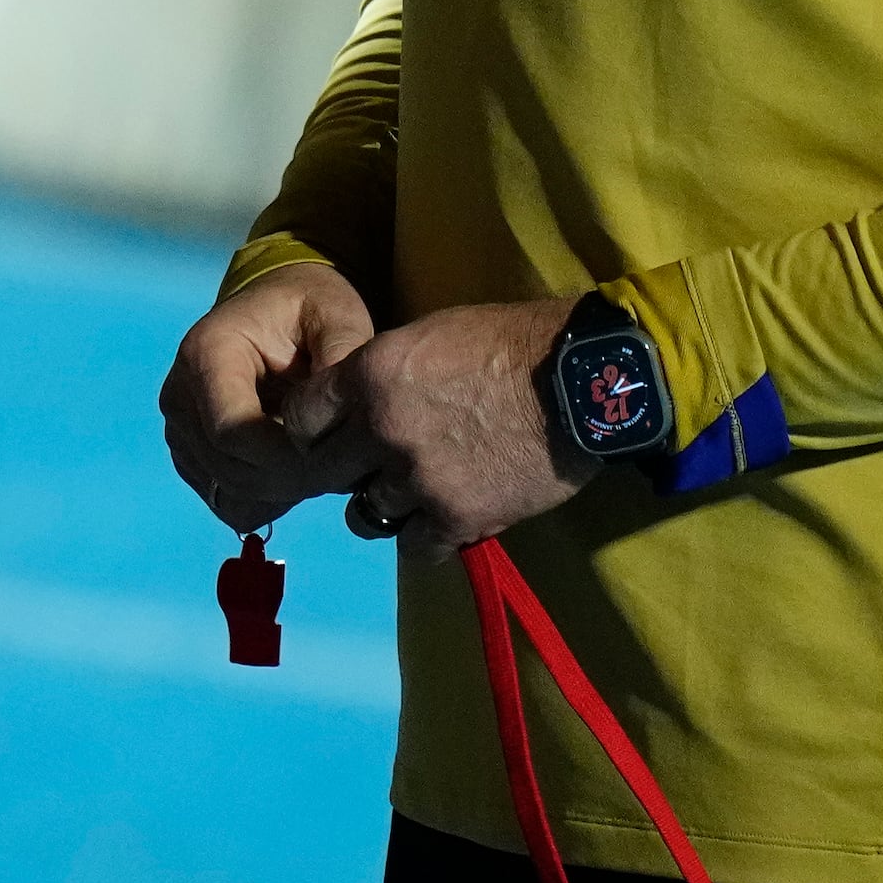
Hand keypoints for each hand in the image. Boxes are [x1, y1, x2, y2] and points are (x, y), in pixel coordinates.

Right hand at [160, 260, 379, 530]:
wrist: (276, 307)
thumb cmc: (307, 308)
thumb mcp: (337, 316)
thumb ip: (344, 357)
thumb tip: (345, 415)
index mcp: (207, 354)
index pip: (232, 432)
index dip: (286, 460)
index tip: (338, 458)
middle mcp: (179, 394)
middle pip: (228, 470)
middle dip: (291, 481)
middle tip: (344, 470)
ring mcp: (179, 428)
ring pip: (228, 492)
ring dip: (281, 493)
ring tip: (322, 464)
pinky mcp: (190, 454)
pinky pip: (226, 500)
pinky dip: (267, 498)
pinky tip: (297, 470)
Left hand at [297, 297, 591, 562]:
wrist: (581, 381)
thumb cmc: (510, 343)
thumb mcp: (429, 335)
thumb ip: (384, 373)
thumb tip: (360, 400)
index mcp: (368, 375)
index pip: (301, 418)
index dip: (312, 430)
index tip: (329, 436)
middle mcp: (381, 429)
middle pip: (325, 471)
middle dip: (342, 471)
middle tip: (367, 469)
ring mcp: (417, 478)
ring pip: (365, 515)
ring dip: (384, 507)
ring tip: (412, 496)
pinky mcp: (458, 517)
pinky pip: (414, 548)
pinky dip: (425, 538)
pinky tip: (443, 521)